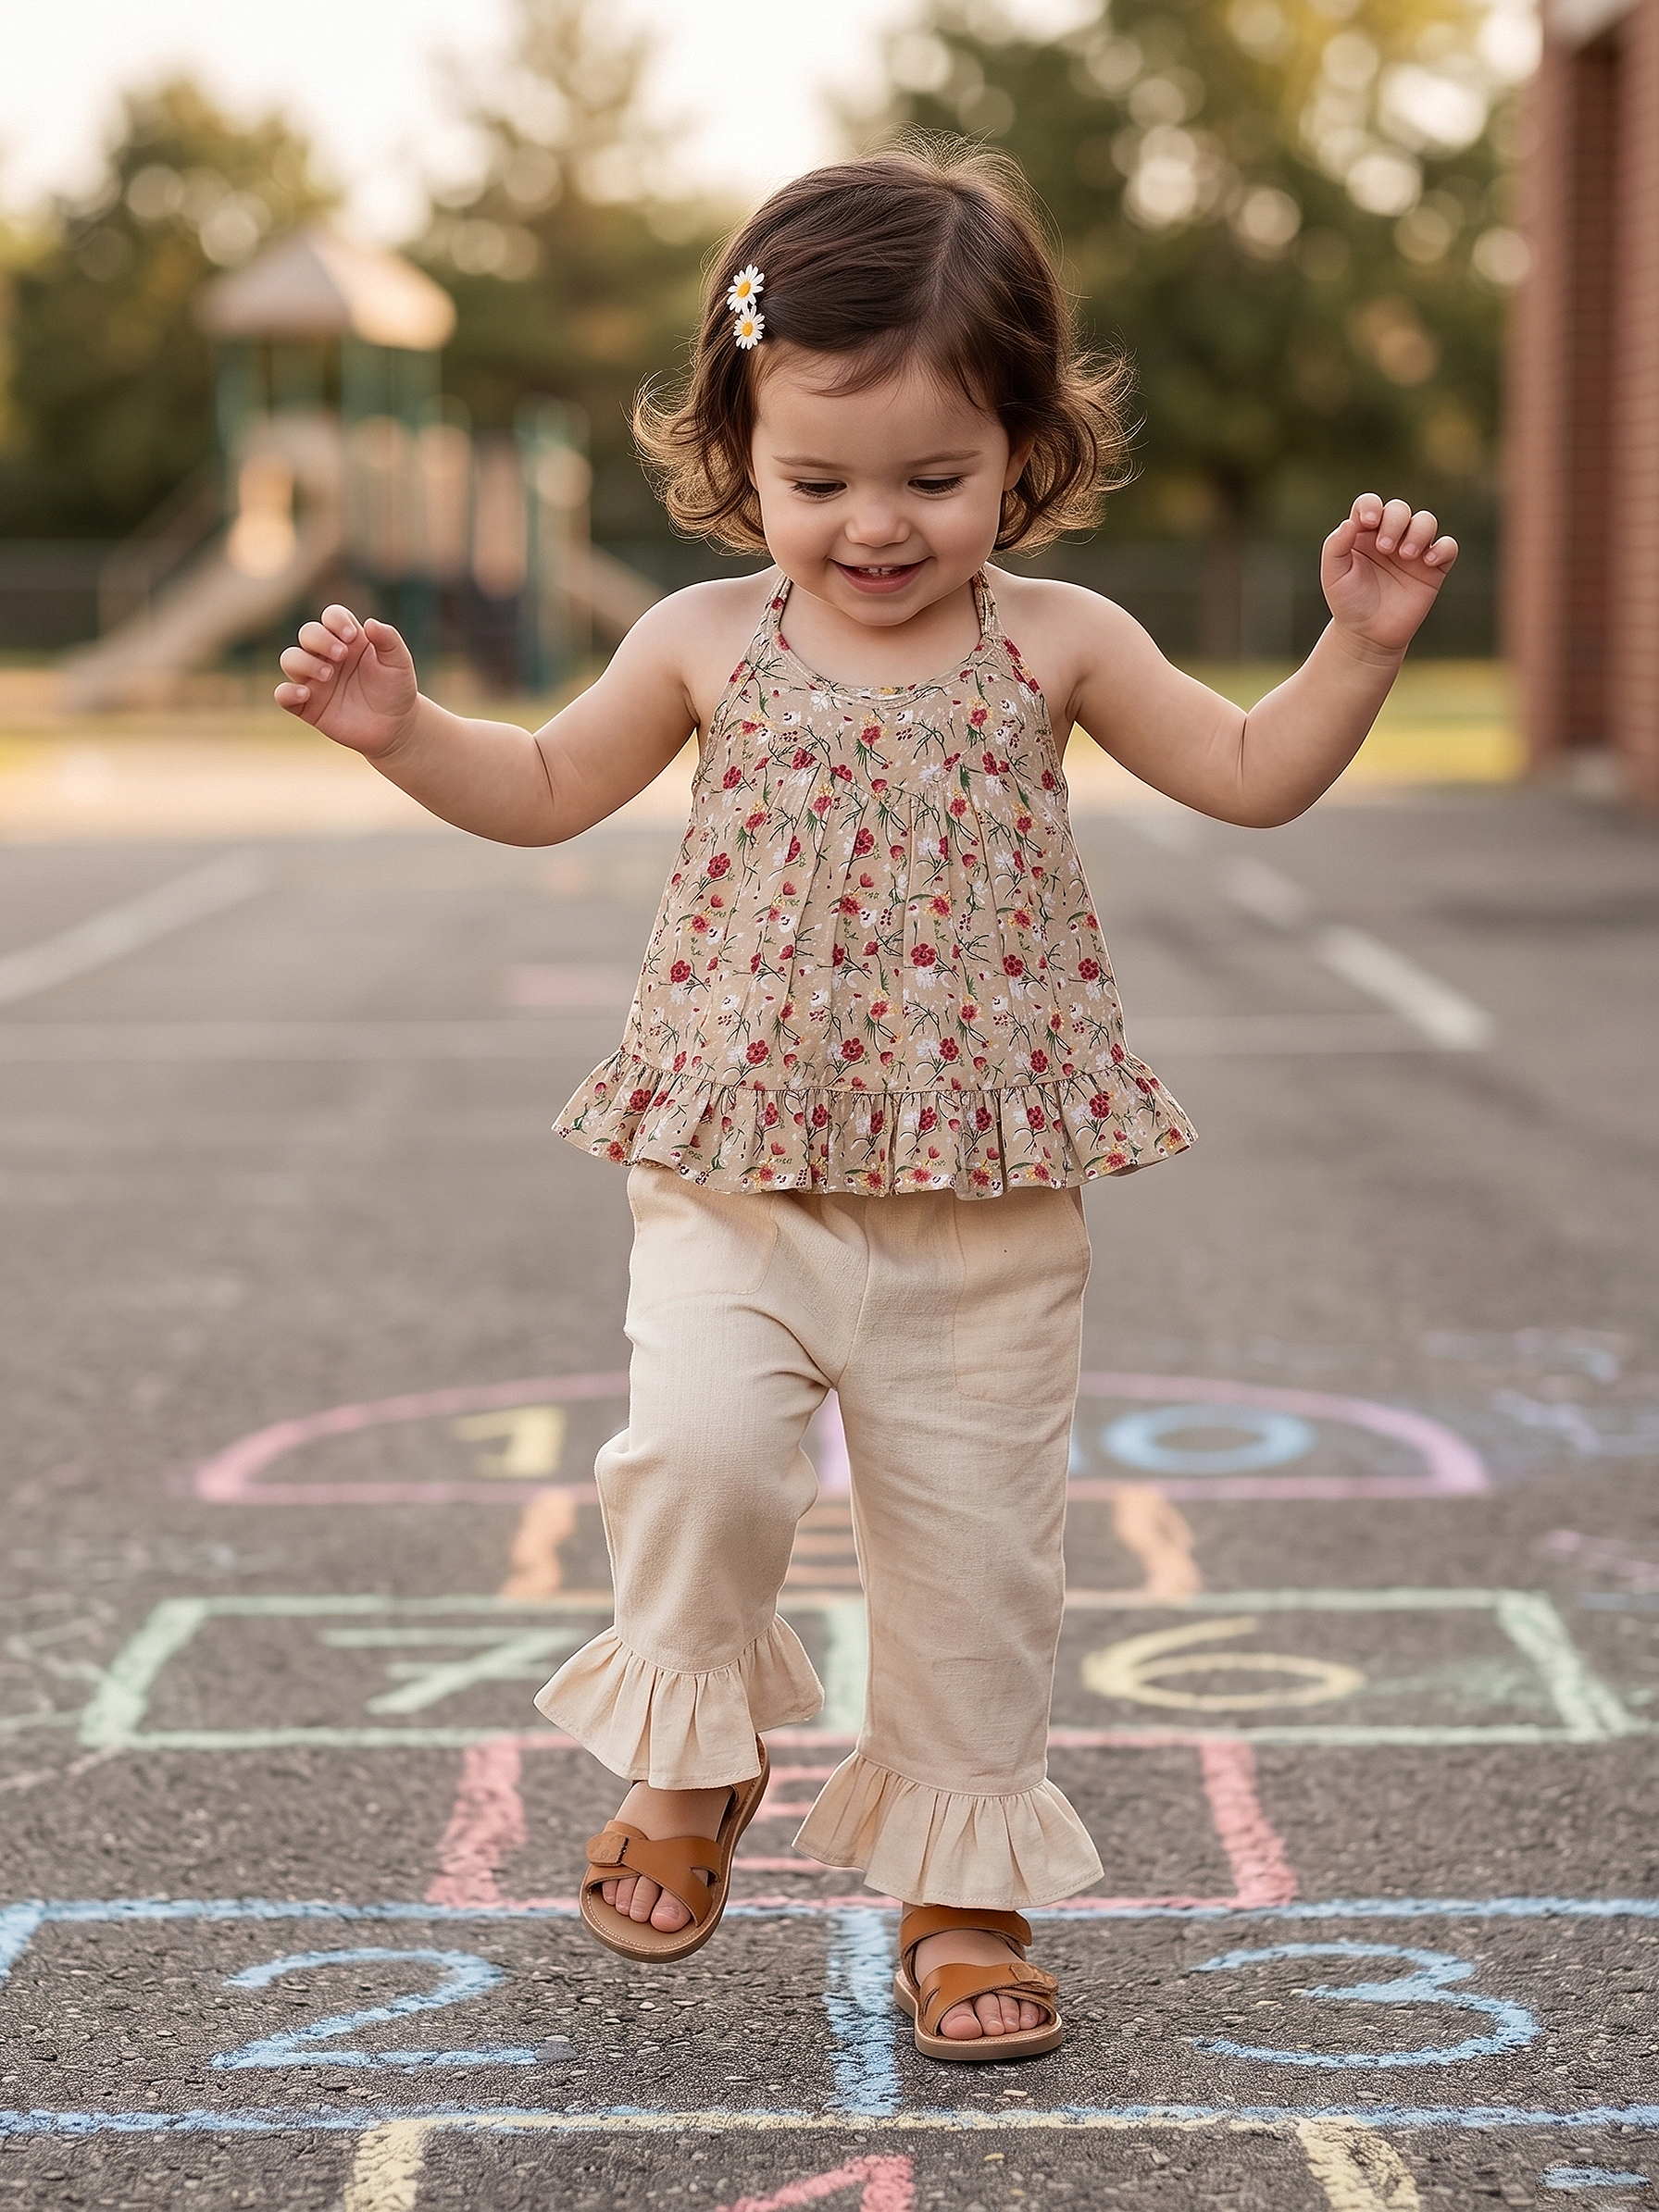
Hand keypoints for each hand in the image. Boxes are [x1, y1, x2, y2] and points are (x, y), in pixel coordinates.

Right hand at [275, 605, 419, 757]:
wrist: (395, 727)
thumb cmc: (396, 690)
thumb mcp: (399, 664)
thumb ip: (389, 641)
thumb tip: (370, 623)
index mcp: (349, 640)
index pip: (332, 617)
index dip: (337, 621)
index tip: (352, 637)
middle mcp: (327, 656)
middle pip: (308, 633)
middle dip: (320, 639)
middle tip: (341, 655)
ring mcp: (315, 680)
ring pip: (290, 659)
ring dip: (304, 662)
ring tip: (328, 675)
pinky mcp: (307, 705)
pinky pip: (283, 695)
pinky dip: (286, 692)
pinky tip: (305, 695)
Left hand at [1321, 495, 1457, 655]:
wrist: (1368, 635)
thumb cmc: (1348, 603)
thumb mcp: (1333, 575)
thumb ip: (1335, 547)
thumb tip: (1350, 523)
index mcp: (1364, 534)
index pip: (1370, 504)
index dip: (1371, 506)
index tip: (1369, 523)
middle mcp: (1390, 537)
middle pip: (1399, 509)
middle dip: (1394, 522)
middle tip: (1385, 549)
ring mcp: (1413, 551)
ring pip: (1426, 521)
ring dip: (1419, 531)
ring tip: (1406, 555)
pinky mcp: (1433, 568)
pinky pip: (1448, 547)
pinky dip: (1442, 548)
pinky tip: (1428, 561)